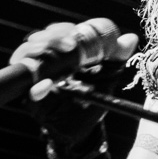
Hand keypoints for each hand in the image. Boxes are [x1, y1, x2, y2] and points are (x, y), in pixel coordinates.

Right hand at [11, 22, 138, 158]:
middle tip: (71, 44)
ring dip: (40, 53)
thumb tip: (130, 38)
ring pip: (27, 60)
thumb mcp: (108, 76)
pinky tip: (47, 85)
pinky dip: (37, 88)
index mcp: (62, 54)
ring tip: (61, 57)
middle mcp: (45, 64)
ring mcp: (37, 81)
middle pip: (38, 41)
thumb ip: (116, 57)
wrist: (83, 128)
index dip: (62, 30)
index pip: (55, 33)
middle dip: (52, 38)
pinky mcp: (34, 102)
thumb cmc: (93, 99)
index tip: (74, 30)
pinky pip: (30, 93)